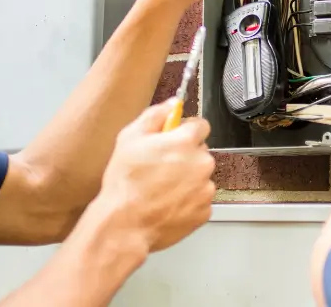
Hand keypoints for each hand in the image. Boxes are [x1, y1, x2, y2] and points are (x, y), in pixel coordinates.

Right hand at [95, 100, 215, 252]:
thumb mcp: (129, 138)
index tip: (174, 138)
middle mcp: (202, 163)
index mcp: (186, 141)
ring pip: (200, 177)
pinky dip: (187, 201)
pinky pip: (199, 199)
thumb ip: (155, 115)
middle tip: (161, 167)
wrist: (124, 224)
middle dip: (185, 156)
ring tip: (161, 189)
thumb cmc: (125, 182)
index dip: (185, 130)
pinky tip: (167, 204)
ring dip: (187, 179)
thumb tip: (171, 105)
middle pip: (200, 152)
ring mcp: (205, 189)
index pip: (200, 125)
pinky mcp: (204, 211)